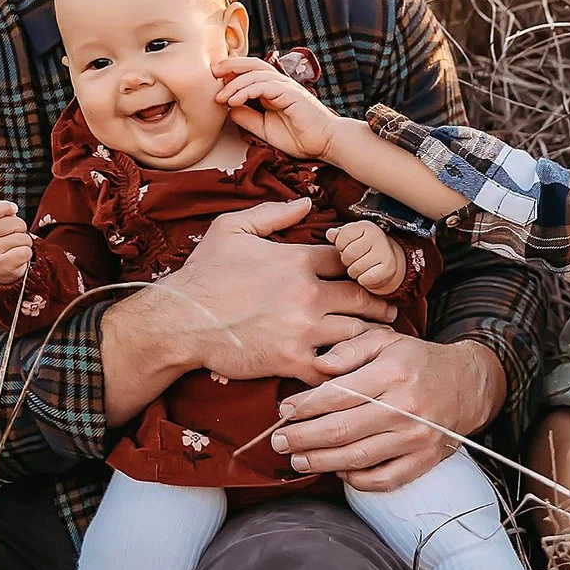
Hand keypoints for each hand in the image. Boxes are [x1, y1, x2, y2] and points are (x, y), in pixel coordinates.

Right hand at [0, 200, 34, 285]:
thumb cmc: (3, 243)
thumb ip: (5, 214)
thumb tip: (12, 208)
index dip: (5, 207)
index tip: (13, 209)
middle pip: (15, 223)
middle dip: (21, 228)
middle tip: (15, 236)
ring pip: (22, 238)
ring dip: (25, 243)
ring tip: (15, 248)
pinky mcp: (1, 265)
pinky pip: (25, 252)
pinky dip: (27, 254)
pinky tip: (18, 257)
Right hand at [156, 196, 396, 381]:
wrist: (180, 321)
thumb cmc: (204, 275)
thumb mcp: (232, 229)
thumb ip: (273, 213)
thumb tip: (306, 202)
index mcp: (297, 260)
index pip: (347, 260)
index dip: (361, 264)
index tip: (368, 273)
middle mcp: (307, 293)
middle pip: (363, 297)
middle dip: (379, 304)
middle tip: (389, 310)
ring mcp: (302, 329)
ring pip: (357, 332)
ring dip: (368, 335)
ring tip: (378, 339)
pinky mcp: (292, 360)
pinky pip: (334, 366)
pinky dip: (346, 366)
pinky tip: (352, 366)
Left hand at [213, 54, 338, 158]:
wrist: (324, 144)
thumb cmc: (300, 137)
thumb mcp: (264, 128)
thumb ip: (247, 117)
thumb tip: (229, 108)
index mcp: (274, 90)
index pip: (250, 73)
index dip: (232, 74)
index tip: (214, 82)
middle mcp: (279, 84)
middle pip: (252, 64)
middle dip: (230, 65)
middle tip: (212, 72)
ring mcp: (286, 87)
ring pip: (255, 74)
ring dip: (234, 84)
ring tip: (220, 97)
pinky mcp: (291, 93)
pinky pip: (264, 86)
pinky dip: (246, 91)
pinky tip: (234, 101)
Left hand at [271, 328, 503, 492]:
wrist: (467, 383)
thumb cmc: (419, 361)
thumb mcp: (386, 341)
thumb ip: (350, 349)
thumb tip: (318, 366)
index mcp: (392, 373)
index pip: (338, 395)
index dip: (305, 406)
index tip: (284, 411)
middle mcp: (405, 407)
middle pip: (342, 430)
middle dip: (303, 438)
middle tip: (280, 441)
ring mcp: (416, 437)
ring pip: (358, 457)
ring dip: (322, 461)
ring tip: (298, 458)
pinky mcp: (424, 459)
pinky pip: (385, 478)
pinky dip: (357, 479)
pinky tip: (339, 470)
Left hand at [329, 222, 407, 295]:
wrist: (388, 262)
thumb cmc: (365, 249)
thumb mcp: (351, 238)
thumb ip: (338, 235)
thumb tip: (330, 234)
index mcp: (366, 226)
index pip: (341, 237)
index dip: (340, 246)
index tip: (348, 247)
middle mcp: (377, 236)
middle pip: (347, 254)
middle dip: (347, 261)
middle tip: (355, 260)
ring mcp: (384, 252)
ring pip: (355, 269)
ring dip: (355, 272)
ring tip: (361, 268)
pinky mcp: (388, 269)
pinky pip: (365, 279)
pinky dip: (363, 280)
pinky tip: (368, 275)